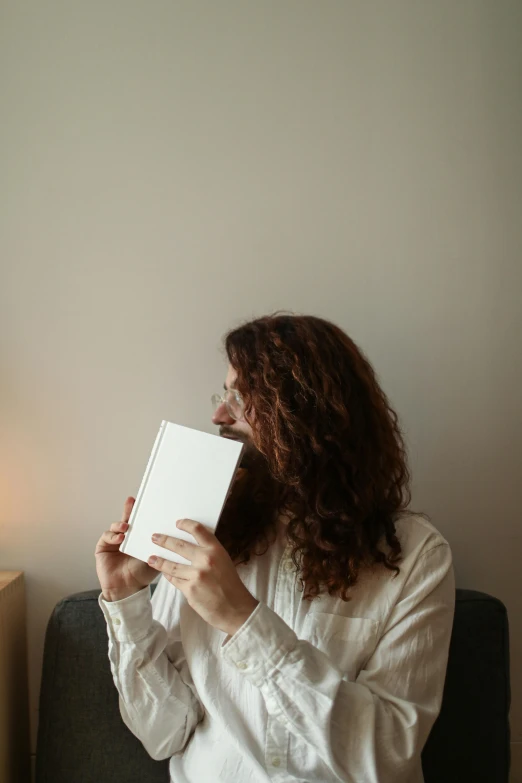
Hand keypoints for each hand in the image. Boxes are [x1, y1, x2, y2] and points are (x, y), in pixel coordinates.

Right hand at [95, 497, 158, 600]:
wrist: (128, 589)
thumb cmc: (142, 574)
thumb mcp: (156, 557)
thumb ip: (161, 545)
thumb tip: (174, 533)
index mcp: (139, 537)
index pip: (141, 521)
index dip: (142, 511)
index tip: (146, 501)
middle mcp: (126, 537)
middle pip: (127, 518)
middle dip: (129, 509)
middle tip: (132, 501)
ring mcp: (114, 541)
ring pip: (116, 526)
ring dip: (121, 523)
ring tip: (126, 526)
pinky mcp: (103, 547)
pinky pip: (107, 537)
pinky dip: (113, 536)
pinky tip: (120, 538)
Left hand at [147, 519, 258, 635]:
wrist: (235, 609)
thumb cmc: (231, 585)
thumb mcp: (224, 562)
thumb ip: (209, 554)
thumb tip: (191, 547)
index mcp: (216, 550)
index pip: (198, 530)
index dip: (186, 524)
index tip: (178, 523)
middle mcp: (205, 560)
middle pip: (179, 546)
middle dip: (164, 540)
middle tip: (154, 537)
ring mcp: (196, 575)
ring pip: (172, 565)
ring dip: (159, 560)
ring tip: (151, 558)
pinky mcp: (189, 589)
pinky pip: (174, 580)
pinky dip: (168, 575)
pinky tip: (164, 573)